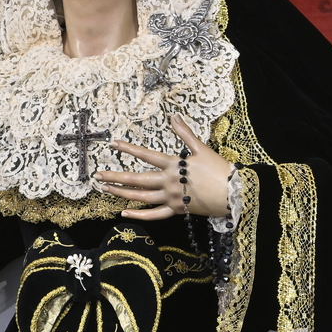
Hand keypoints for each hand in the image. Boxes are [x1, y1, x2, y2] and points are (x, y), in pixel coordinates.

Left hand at [95, 114, 231, 220]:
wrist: (233, 193)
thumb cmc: (219, 169)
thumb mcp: (202, 148)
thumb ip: (185, 133)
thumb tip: (174, 116)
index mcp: (174, 165)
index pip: (146, 155)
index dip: (129, 148)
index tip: (113, 143)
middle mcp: (169, 182)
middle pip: (137, 179)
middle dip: (116, 176)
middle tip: (98, 176)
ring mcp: (171, 198)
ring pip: (141, 197)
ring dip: (122, 193)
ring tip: (105, 190)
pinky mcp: (177, 210)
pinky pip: (154, 215)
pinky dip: (139, 215)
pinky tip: (124, 213)